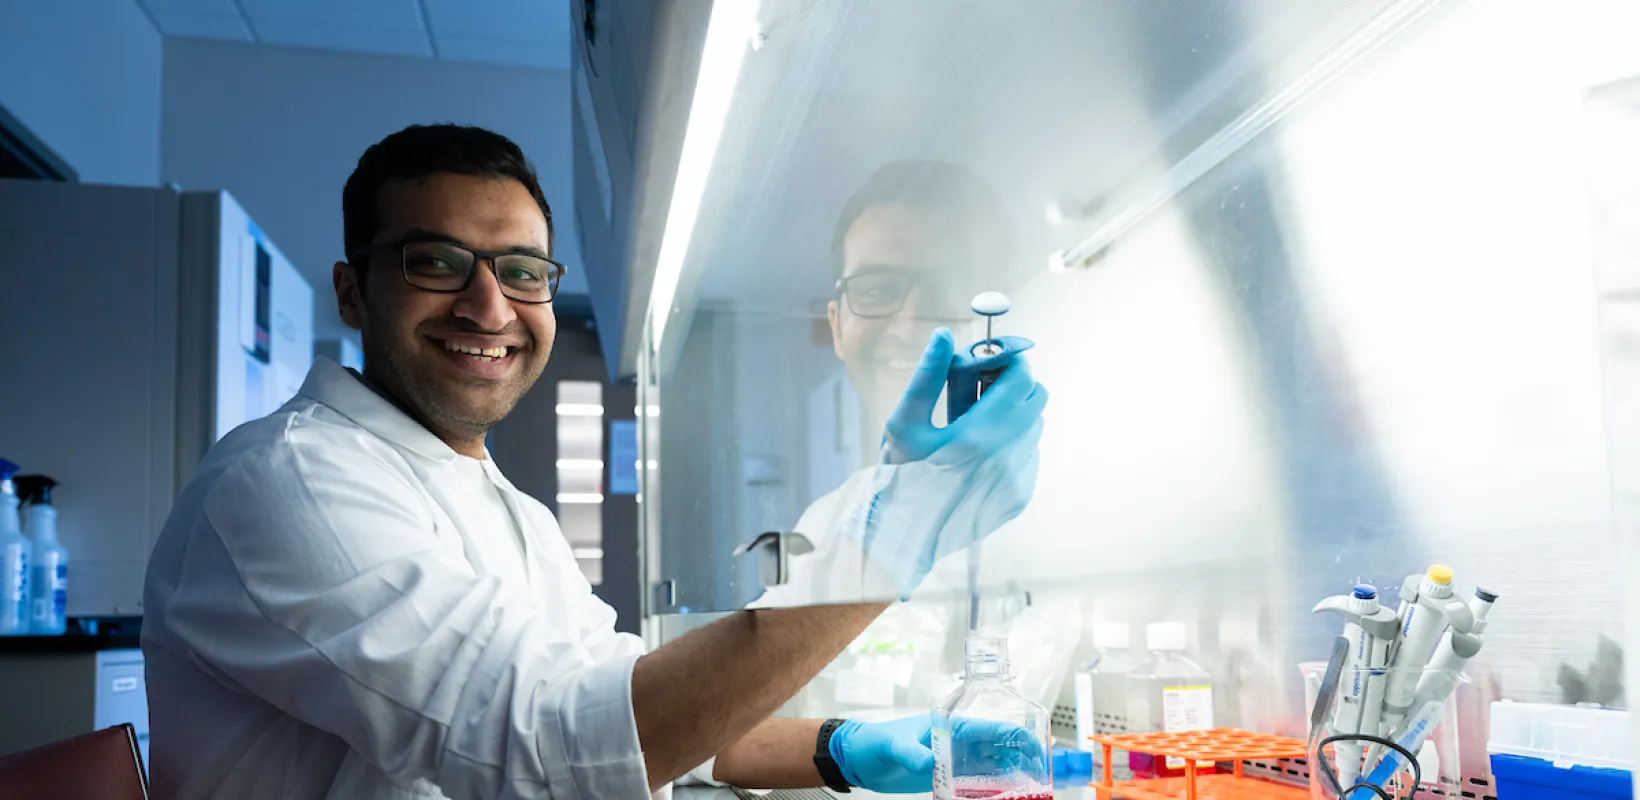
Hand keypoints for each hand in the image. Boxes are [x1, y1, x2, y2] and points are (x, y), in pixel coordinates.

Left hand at [830, 715, 1043, 793]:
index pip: (992, 728)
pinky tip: (1001, 799)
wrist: (859, 759)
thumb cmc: (874, 742)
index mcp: (951, 726)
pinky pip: (975, 786)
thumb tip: (929, 763)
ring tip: (1027, 790)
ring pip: (991, 768)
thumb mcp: (894, 745)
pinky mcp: (946, 779)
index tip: (1035, 750)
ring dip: (1010, 777)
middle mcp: (958, 743)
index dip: (1017, 737)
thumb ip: (911, 752)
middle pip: (999, 749)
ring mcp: (954, 762)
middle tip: (1038, 777)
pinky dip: (990, 792)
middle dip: (1022, 760)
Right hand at [850, 329, 1046, 595]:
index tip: (985, 362)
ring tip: (973, 425)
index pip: (1021, 377)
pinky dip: (1011, 444)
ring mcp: (1019, 478)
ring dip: (1012, 415)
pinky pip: (1028, 455)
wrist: (903, 534)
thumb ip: (927, 375)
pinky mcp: (1020, 496)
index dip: (1007, 362)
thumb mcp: (905, 421)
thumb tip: (945, 335)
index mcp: (982, 433)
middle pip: (1036, 396)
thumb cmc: (899, 474)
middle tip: (978, 390)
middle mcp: (1010, 455)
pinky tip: (978, 454)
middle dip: (1012, 385)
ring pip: (1034, 425)